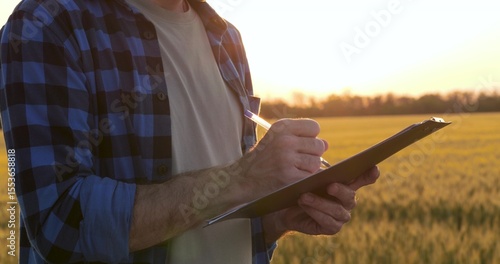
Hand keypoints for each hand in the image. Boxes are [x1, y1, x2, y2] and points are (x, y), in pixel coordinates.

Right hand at [236, 119, 326, 201]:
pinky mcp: (288, 176)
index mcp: (281, 127)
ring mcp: (286, 158)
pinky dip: (306, 180)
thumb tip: (326, 144)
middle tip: (298, 161)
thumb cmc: (261, 160)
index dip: (311, 138)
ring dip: (310, 169)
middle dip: (312, 155)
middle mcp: (284, 140)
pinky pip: (311, 177)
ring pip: (316, 162)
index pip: (314, 127)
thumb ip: (300, 139)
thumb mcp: (275, 140)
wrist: (241, 179)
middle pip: (318, 145)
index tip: (301, 146)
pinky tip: (295, 180)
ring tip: (295, 171)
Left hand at [263, 166, 379, 241]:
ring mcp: (341, 216)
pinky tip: (305, 205)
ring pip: (336, 210)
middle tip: (329, 185)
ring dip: (319, 202)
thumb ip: (320, 174)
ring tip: (304, 196)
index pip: (364, 178)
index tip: (374, 167)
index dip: (370, 174)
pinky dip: (315, 212)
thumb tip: (323, 165)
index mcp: (346, 185)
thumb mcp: (308, 178)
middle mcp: (347, 201)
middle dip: (340, 190)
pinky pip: (327, 221)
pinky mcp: (332, 228)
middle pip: (350, 196)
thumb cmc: (301, 188)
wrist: (286, 209)